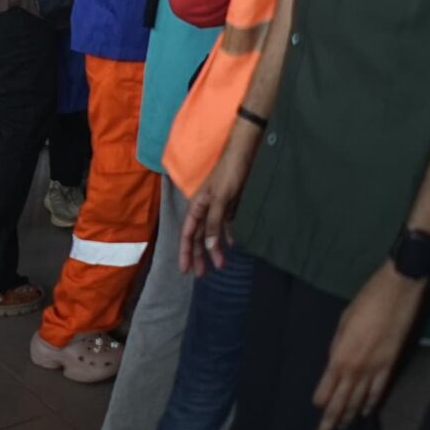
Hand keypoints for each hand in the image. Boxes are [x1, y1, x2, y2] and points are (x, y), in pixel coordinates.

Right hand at [182, 127, 258, 274]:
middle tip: (202, 275)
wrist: (244, 154)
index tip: (186, 270)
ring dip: (215, 248)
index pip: (187, 234)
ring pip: (212, 232)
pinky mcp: (230, 204)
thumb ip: (214, 223)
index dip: (185, 252)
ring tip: (221, 265)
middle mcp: (204, 208)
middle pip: (198, 236)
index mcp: (197, 206)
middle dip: (198, 255)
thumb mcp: (220, 200)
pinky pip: (226, 224)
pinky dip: (228, 235)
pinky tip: (233, 245)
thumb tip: (207, 246)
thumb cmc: (229, 174)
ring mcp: (217, 206)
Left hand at [314, 263, 427, 429]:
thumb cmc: (364, 303)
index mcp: (339, 355)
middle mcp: (356, 367)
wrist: (395, 295)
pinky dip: (371, 402)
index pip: (327, 387)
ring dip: (349, 416)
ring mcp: (375, 369)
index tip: (315, 410)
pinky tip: (365, 412)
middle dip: (330, 422)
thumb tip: (334, 362)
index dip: (321, 401)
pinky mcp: (390, 365)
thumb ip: (337, 346)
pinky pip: (378, 390)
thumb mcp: (342, 323)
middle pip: (341, 401)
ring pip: (359, 400)